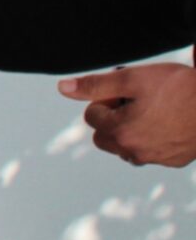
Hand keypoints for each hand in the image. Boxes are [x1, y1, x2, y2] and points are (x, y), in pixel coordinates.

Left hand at [61, 64, 195, 167]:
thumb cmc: (178, 88)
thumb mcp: (131, 79)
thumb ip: (95, 85)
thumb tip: (62, 88)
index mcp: (119, 132)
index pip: (92, 115)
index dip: (106, 98)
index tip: (127, 90)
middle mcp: (133, 152)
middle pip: (103, 135)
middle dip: (113, 118)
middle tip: (137, 100)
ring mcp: (155, 159)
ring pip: (126, 146)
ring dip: (131, 130)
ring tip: (154, 110)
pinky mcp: (174, 161)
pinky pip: (150, 152)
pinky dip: (152, 139)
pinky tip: (169, 122)